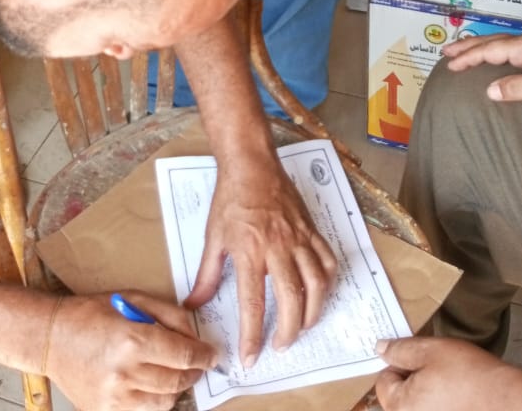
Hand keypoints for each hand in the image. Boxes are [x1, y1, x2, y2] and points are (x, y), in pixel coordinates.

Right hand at [46, 291, 216, 410]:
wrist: (52, 338)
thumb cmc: (92, 313)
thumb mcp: (133, 299)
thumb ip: (169, 315)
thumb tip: (196, 336)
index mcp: (132, 340)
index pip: (183, 356)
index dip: (204, 356)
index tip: (211, 355)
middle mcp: (124, 373)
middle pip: (177, 382)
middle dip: (193, 372)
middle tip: (197, 364)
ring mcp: (114, 398)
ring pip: (163, 403)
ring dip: (176, 388)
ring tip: (174, 373)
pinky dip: (154, 400)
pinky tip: (151, 384)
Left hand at [185, 153, 337, 367]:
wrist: (251, 163)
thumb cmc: (230, 199)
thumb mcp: (213, 237)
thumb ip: (206, 275)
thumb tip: (194, 305)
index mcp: (249, 251)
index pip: (253, 303)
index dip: (252, 335)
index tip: (251, 357)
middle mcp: (278, 247)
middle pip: (291, 300)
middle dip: (288, 331)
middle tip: (280, 346)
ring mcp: (299, 238)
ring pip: (317, 284)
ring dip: (312, 313)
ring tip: (302, 327)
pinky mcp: (312, 229)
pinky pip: (328, 261)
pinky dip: (327, 282)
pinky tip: (319, 294)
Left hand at [375, 336, 521, 410]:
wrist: (510, 403)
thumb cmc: (470, 376)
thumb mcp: (431, 350)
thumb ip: (400, 349)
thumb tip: (380, 349)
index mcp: (400, 407)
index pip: (383, 380)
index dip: (400, 363)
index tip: (420, 357)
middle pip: (399, 398)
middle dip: (413, 381)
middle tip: (438, 370)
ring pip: (419, 406)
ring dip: (429, 395)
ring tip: (452, 384)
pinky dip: (443, 405)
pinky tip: (459, 398)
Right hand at [442, 32, 521, 104]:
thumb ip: (518, 88)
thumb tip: (489, 90)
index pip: (489, 50)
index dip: (468, 58)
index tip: (451, 65)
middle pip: (490, 41)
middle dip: (467, 47)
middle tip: (447, 52)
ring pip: (499, 43)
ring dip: (479, 47)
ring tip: (463, 52)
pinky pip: (509, 49)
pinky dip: (493, 51)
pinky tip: (495, 58)